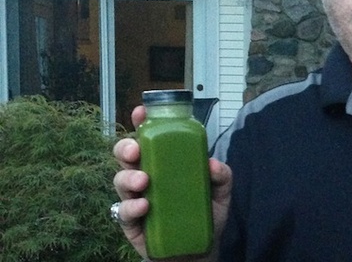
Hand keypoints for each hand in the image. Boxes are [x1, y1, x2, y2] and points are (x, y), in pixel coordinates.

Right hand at [112, 105, 232, 260]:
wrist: (198, 252)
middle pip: (126, 155)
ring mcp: (135, 199)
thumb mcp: (220, 194)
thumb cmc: (204, 216)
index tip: (141, 112)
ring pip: (120, 180)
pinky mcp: (131, 223)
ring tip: (144, 180)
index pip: (150, 139)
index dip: (142, 124)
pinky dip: (131, 206)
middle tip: (136, 149)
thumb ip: (222, 177)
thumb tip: (213, 164)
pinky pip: (123, 211)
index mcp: (165, 164)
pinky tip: (144, 206)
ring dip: (128, 176)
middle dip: (126, 147)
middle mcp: (146, 177)